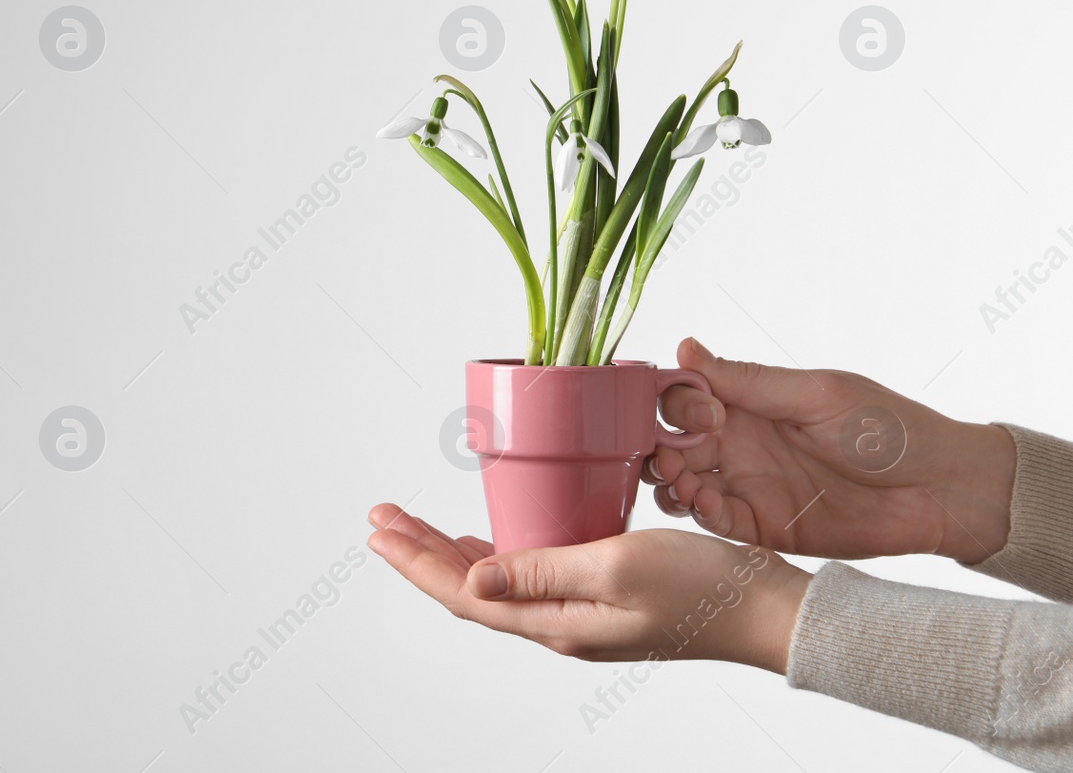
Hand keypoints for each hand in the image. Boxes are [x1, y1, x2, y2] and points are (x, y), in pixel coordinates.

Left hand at [366, 504, 808, 672]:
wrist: (765, 610)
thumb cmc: (703, 585)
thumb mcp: (616, 564)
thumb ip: (541, 571)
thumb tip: (473, 582)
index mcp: (556, 622)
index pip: (462, 595)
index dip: (415, 561)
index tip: (379, 529)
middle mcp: (558, 626)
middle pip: (467, 591)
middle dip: (419, 552)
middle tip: (381, 518)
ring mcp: (578, 616)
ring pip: (493, 586)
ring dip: (449, 553)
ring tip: (412, 526)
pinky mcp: (598, 601)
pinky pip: (526, 580)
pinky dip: (493, 556)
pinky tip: (485, 542)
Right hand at [650, 338, 1015, 562]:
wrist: (939, 490)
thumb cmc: (889, 429)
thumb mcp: (816, 394)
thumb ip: (748, 381)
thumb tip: (686, 348)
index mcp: (749, 404)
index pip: (684, 398)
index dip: (676, 404)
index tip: (701, 413)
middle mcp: (739, 444)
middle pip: (671, 443)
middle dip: (658, 448)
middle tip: (673, 456)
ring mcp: (748, 486)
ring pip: (682, 484)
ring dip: (670, 483)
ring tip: (684, 482)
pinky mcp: (763, 527)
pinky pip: (715, 522)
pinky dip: (700, 514)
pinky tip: (708, 505)